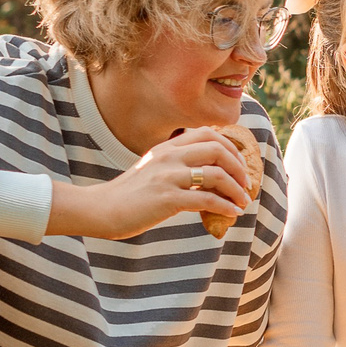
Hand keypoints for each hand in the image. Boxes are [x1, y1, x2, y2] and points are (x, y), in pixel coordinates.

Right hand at [46, 126, 253, 239]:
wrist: (99, 209)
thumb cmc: (128, 195)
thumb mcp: (153, 170)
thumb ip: (176, 165)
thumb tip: (209, 177)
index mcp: (167, 147)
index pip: (208, 133)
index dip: (231, 146)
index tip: (240, 164)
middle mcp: (169, 156)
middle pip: (218, 149)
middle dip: (240, 167)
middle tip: (246, 184)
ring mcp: (168, 176)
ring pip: (217, 174)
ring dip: (237, 190)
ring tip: (243, 202)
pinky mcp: (167, 199)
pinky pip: (207, 199)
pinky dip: (226, 206)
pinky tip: (232, 213)